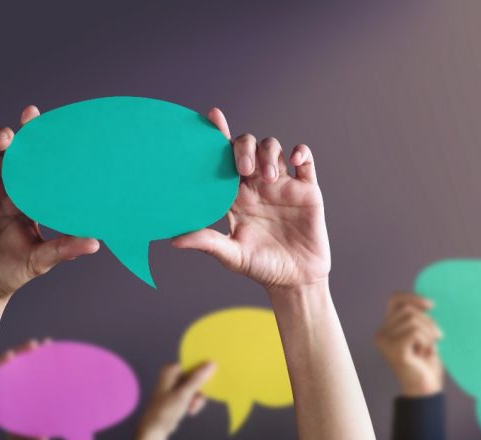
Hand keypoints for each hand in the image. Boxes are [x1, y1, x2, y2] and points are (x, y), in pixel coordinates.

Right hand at [0, 105, 98, 302]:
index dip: (32, 136)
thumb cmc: (12, 274)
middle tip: (6, 138)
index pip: (32, 159)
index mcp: (26, 195)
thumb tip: (96, 243)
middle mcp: (2, 187)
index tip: (34, 116)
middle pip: (3, 151)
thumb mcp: (39, 261)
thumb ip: (64, 248)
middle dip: (4, 137)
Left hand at [0, 338, 51, 439]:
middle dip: (20, 351)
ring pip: (22, 360)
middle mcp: (6, 385)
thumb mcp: (25, 437)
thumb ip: (31, 438)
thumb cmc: (22, 435)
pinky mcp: (29, 379)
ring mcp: (18, 380)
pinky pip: (34, 365)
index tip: (10, 356)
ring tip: (47, 342)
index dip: (1, 363)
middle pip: (9, 363)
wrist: (25, 436)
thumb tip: (43, 439)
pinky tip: (52, 348)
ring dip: (32, 350)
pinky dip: (42, 356)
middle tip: (33, 345)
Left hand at [137, 362, 214, 437]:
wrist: (155, 428)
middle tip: (195, 401)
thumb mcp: (184, 394)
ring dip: (196, 399)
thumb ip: (198, 379)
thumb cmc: (166, 410)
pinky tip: (189, 411)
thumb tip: (211, 363)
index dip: (202, 372)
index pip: (193, 364)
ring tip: (191, 408)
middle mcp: (173, 375)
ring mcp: (176, 385)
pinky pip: (192, 395)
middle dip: (198, 391)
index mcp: (171, 369)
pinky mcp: (178, 395)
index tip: (209, 383)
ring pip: (196, 388)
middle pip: (196, 377)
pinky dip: (193, 403)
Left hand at [172, 108, 329, 292]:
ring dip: (269, 154)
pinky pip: (305, 160)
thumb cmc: (260, 268)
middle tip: (245, 170)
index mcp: (235, 196)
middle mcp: (256, 185)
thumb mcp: (231, 256)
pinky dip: (300, 152)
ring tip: (268, 177)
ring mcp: (282, 185)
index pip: (222, 160)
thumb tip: (173, 240)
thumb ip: (206, 242)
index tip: (211, 117)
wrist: (295, 281)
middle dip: (244, 149)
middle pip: (247, 147)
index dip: (218, 136)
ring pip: (273, 148)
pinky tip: (294, 160)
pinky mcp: (306, 190)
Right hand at [375, 293, 443, 396]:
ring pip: (413, 320)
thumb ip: (417, 320)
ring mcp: (385, 342)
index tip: (431, 305)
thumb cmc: (426, 365)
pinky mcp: (394, 350)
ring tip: (431, 347)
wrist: (426, 390)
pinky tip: (425, 352)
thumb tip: (426, 302)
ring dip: (429, 333)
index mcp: (386, 330)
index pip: (394, 300)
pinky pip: (415, 332)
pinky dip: (426, 340)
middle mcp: (380, 334)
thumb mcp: (422, 337)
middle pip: (407, 309)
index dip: (412, 297)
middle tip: (438, 337)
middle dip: (428, 321)